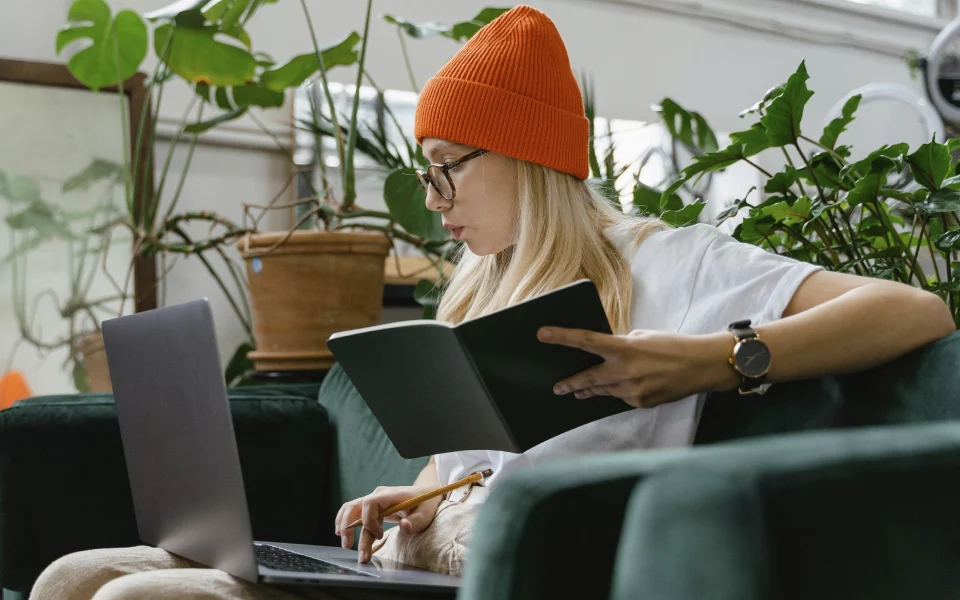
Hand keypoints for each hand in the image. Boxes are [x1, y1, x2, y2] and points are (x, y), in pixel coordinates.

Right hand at [335, 485, 442, 562]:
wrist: (426, 493)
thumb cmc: (426, 503)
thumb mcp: (426, 513)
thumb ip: (416, 521)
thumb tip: (404, 526)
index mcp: (390, 495)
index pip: (369, 504)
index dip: (369, 521)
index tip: (379, 536)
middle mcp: (378, 496)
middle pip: (355, 507)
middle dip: (348, 526)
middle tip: (348, 546)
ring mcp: (374, 501)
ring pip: (352, 510)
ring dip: (345, 526)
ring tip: (346, 545)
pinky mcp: (373, 508)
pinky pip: (356, 512)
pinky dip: (347, 521)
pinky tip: (342, 534)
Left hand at [537, 327, 738, 407]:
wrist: (702, 366)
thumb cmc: (673, 345)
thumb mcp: (643, 337)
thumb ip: (621, 345)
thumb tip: (605, 355)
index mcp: (625, 348)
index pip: (586, 341)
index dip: (562, 337)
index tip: (542, 334)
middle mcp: (626, 371)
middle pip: (588, 377)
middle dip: (570, 382)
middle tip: (557, 386)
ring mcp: (633, 390)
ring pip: (603, 390)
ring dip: (589, 390)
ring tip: (577, 391)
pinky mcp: (641, 403)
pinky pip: (622, 397)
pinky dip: (618, 392)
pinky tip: (620, 388)